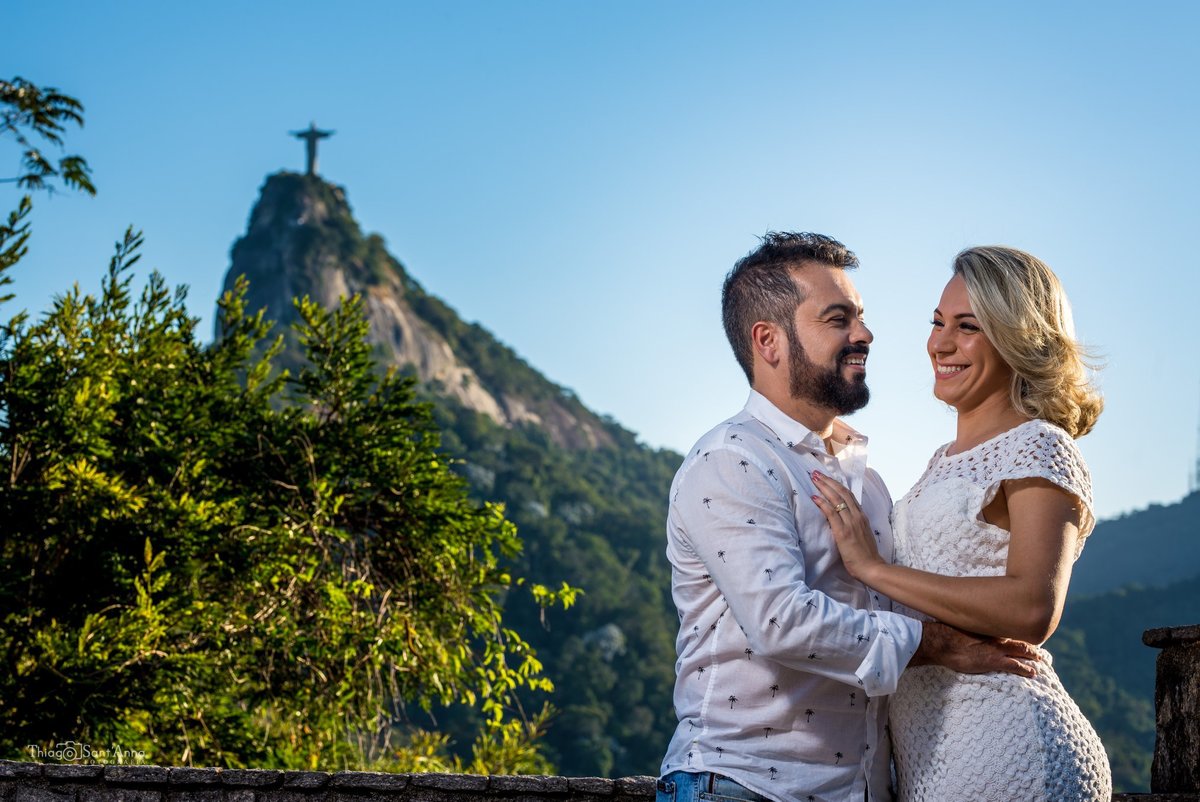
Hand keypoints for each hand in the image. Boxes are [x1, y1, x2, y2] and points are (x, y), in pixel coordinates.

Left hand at [810, 471, 884, 581]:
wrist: (872, 567)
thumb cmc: (866, 555)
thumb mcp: (861, 534)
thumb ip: (854, 524)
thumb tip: (842, 518)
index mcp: (861, 516)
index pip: (849, 495)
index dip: (837, 485)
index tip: (827, 477)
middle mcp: (857, 516)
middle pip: (842, 493)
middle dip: (828, 481)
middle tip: (816, 473)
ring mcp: (850, 523)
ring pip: (836, 499)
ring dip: (824, 487)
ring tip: (814, 479)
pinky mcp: (843, 532)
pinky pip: (831, 514)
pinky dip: (822, 503)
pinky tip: (814, 497)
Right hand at [911, 621, 1039, 677]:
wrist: (941, 642)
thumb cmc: (945, 632)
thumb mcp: (958, 623)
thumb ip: (967, 623)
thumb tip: (964, 620)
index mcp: (988, 626)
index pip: (1009, 627)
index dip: (1019, 631)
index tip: (1024, 632)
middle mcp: (996, 635)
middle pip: (1019, 638)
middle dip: (1030, 644)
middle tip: (1039, 649)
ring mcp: (997, 649)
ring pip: (1022, 651)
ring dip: (1033, 656)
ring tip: (1041, 661)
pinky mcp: (994, 661)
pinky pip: (1016, 666)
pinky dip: (1026, 669)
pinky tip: (1033, 673)